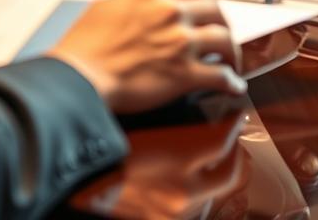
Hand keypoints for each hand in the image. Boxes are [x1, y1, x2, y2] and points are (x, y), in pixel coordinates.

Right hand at [48, 0, 245, 113]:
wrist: (80, 76)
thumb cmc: (84, 46)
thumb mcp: (105, 6)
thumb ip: (131, 1)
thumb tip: (140, 6)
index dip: (201, 3)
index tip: (202, 13)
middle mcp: (169, 10)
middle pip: (214, 10)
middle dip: (221, 23)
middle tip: (221, 34)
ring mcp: (179, 40)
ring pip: (224, 39)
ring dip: (231, 51)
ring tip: (231, 60)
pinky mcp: (184, 73)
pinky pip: (220, 75)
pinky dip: (231, 81)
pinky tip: (233, 85)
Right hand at [70, 113, 247, 218]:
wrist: (80, 186)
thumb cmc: (102, 149)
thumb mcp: (137, 124)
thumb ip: (167, 120)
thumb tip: (190, 107)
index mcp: (177, 156)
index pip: (222, 139)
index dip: (232, 123)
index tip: (234, 113)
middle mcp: (185, 188)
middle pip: (232, 171)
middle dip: (238, 152)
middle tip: (235, 136)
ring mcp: (178, 211)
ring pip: (217, 192)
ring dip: (220, 173)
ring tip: (216, 157)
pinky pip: (196, 207)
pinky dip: (200, 191)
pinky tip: (191, 179)